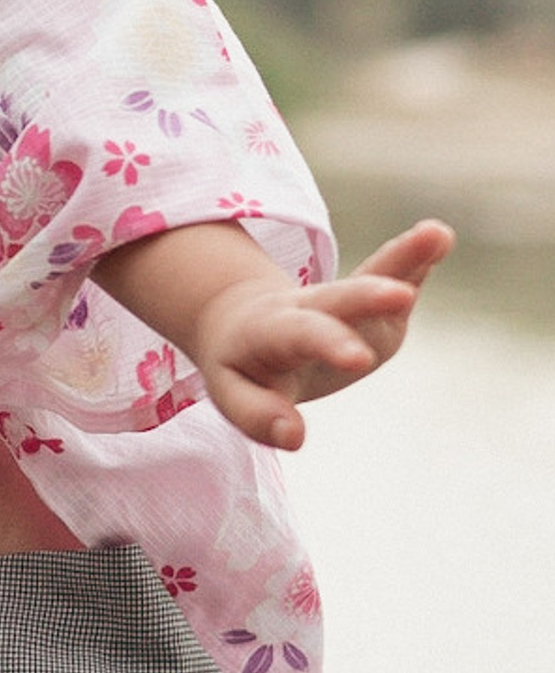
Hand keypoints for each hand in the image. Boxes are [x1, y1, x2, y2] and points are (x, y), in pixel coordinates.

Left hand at [191, 220, 454, 449]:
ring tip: (437, 234)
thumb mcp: (232, 393)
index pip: (301, 335)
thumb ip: (257, 416)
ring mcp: (343, 301)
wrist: (241, 323)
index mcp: (270, 330)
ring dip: (403, 257)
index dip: (329, 344)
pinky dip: (416, 256)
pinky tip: (439, 236)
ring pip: (371, 276)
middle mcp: (308, 306)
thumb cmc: (242, 367)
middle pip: (338, 298)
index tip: (358, 360)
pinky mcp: (371, 302)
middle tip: (400, 296)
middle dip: (368, 297)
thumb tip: (294, 438)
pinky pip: (393, 272)